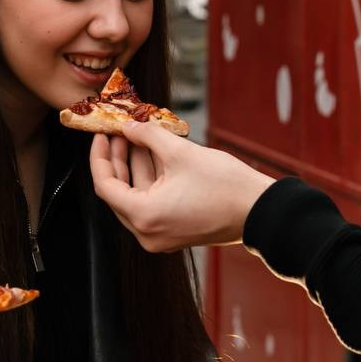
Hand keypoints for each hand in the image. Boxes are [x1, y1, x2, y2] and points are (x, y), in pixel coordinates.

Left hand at [89, 120, 274, 251]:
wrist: (260, 211)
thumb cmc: (225, 185)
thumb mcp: (181, 152)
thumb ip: (148, 135)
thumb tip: (129, 126)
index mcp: (144, 216)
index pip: (105, 185)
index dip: (100, 156)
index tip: (102, 134)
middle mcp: (147, 233)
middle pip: (119, 192)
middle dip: (118, 159)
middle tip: (119, 132)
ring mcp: (161, 235)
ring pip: (137, 196)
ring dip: (136, 166)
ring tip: (139, 136)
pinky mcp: (175, 231)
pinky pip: (153, 203)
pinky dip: (152, 179)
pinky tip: (156, 154)